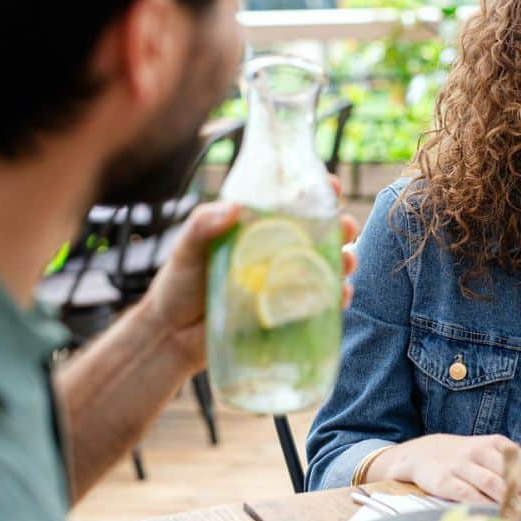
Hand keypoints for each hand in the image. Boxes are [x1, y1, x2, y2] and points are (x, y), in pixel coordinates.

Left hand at [139, 184, 360, 370]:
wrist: (173, 337)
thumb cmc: (178, 285)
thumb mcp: (186, 248)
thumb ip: (203, 225)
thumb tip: (233, 208)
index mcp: (258, 228)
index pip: (293, 203)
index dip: (317, 191)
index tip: (330, 184)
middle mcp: (278, 252)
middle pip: (322, 233)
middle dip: (342, 226)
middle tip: (345, 226)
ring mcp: (286, 283)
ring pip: (329, 266)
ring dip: (347, 260)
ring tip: (347, 262)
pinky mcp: (290, 314)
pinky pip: (322, 304)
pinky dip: (338, 298)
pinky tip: (341, 296)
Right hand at [375, 434, 520, 509]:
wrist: (423, 453)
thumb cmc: (464, 458)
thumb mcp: (490, 455)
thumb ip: (514, 470)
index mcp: (497, 444)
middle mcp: (481, 451)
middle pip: (512, 474)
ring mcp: (462, 465)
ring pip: (492, 483)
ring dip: (512, 500)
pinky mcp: (445, 480)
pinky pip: (466, 493)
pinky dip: (482, 505)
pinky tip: (495, 514)